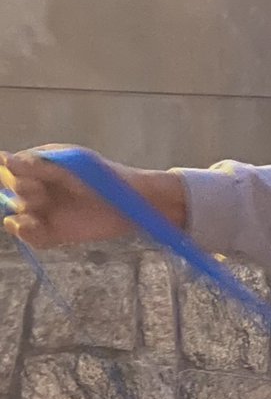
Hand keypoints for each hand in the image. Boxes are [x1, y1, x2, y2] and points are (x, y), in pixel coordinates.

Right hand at [0, 146, 185, 248]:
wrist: (131, 205)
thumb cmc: (105, 178)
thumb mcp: (73, 165)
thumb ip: (39, 164)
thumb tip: (5, 161)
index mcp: (40, 166)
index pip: (9, 169)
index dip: (13, 174)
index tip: (27, 176)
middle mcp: (39, 188)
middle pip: (11, 192)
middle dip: (23, 193)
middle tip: (43, 194)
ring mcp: (46, 212)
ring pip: (15, 216)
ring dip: (24, 215)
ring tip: (42, 213)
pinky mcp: (55, 233)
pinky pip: (31, 238)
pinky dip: (30, 235)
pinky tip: (38, 228)